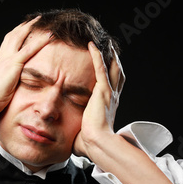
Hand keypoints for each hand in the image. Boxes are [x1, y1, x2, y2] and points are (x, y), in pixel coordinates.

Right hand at [0, 16, 52, 124]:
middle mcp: (1, 58)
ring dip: (31, 27)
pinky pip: (29, 49)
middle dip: (24, 27)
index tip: (23, 29)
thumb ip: (5, 88)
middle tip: (34, 20)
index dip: (15, 35)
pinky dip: (40, 41)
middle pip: (13, 36)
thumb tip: (9, 94)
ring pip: (20, 37)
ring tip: (41, 20)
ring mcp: (7, 60)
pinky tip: (49, 35)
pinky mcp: (13, 65)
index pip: (7, 44)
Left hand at [73, 41, 124, 156]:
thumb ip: (79, 126)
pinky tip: (92, 45)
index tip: (108, 61)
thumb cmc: (90, 141)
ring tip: (101, 39)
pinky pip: (100, 69)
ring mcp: (109, 92)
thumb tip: (66, 136)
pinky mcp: (103, 91)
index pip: (112, 82)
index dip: (111, 70)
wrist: (96, 144)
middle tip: (108, 44)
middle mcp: (112, 96)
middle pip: (116, 70)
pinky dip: (97, 56)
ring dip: (106, 52)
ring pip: (110, 66)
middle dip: (112, 57)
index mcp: (109, 104)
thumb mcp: (85, 129)